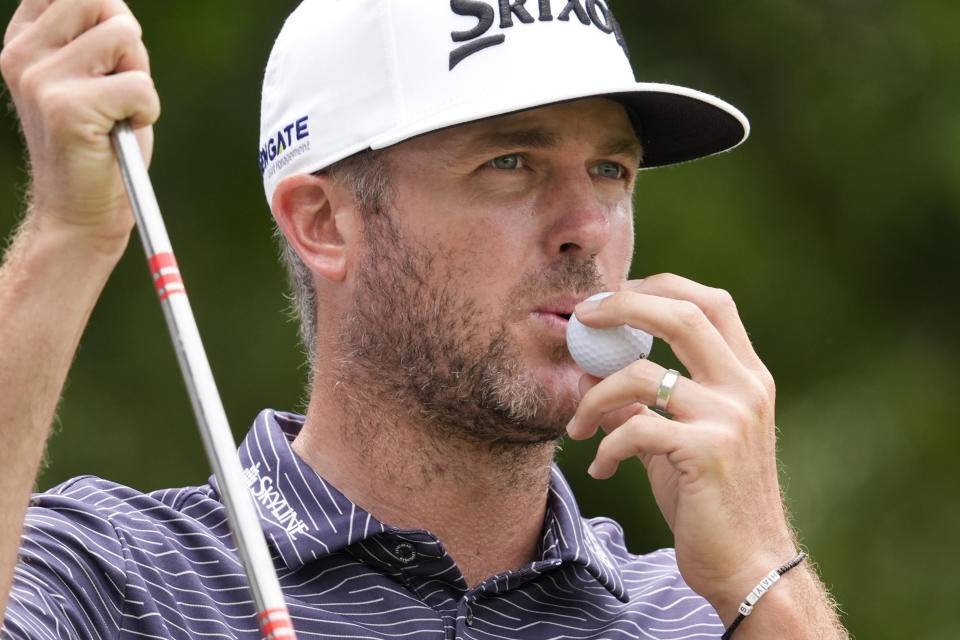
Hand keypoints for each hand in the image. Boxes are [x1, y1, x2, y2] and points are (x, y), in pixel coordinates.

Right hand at [2, 0, 158, 250]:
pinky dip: (147, 110)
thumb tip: (116, 4)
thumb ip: (98, 34)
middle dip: (128, 42)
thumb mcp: (93, 75)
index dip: (107, 15)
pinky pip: (141, 84)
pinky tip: (123, 132)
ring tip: (118, 111)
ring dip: (139, 76)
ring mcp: (41, 79)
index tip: (107, 58)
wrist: (81, 212)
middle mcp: (23, 54)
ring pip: (125, 35)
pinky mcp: (67, 108)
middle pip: (102, 0)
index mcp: (24, 41)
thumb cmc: (100, 145)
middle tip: (118, 88)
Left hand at [565, 274, 796, 616]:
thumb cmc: (711, 499)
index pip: (711, 303)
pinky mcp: (708, 453)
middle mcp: (746, 387)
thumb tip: (595, 372)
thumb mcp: (682, 439)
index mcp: (747, 376)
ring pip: (641, 374)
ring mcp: (730, 418)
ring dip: (593, 396)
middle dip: (623, 305)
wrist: (749, 565)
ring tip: (576, 426)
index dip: (659, 287)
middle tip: (582, 316)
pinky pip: (635, 428)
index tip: (615, 295)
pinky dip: (605, 446)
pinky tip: (600, 468)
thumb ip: (649, 402)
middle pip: (682, 315)